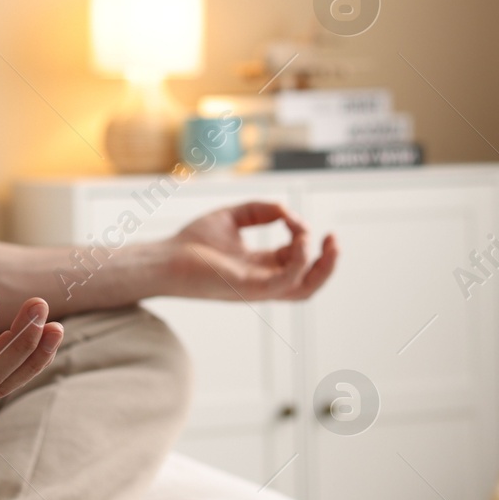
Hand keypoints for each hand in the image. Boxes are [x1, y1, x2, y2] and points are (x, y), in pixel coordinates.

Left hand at [168, 202, 337, 301]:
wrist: (164, 258)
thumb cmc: (191, 242)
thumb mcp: (232, 217)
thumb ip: (260, 210)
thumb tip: (287, 210)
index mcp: (261, 266)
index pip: (297, 259)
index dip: (302, 234)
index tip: (289, 214)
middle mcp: (263, 280)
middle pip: (309, 282)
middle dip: (329, 262)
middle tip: (334, 238)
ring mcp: (258, 288)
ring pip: (305, 289)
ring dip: (320, 265)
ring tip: (314, 238)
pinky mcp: (249, 289)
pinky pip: (286, 283)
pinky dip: (300, 262)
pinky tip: (299, 240)